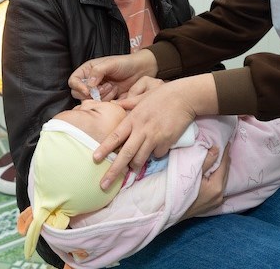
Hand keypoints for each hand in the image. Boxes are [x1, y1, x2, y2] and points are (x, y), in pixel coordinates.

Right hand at [69, 50, 157, 100]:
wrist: (141, 71)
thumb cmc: (125, 63)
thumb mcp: (111, 64)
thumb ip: (98, 71)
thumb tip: (89, 84)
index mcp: (88, 70)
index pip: (74, 81)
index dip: (78, 87)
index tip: (88, 90)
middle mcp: (90, 81)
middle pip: (78, 94)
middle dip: (91, 93)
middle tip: (103, 88)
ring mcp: (98, 91)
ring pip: (91, 101)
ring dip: (102, 96)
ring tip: (113, 87)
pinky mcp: (106, 99)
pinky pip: (102, 105)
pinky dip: (108, 100)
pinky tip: (116, 92)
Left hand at [93, 74, 218, 189]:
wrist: (185, 97)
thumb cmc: (162, 95)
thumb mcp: (142, 97)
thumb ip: (128, 103)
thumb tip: (114, 104)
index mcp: (133, 119)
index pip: (115, 136)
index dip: (104, 148)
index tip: (94, 159)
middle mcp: (141, 130)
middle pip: (125, 154)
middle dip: (113, 171)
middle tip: (104, 184)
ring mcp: (154, 137)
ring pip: (140, 159)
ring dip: (135, 165)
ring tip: (133, 168)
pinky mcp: (167, 142)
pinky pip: (157, 154)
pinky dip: (156, 154)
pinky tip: (158, 147)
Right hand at [182, 143, 230, 219]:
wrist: (168, 210)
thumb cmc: (177, 190)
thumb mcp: (191, 173)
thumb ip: (206, 161)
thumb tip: (217, 148)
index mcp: (216, 187)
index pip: (224, 164)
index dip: (225, 152)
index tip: (226, 140)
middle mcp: (219, 195)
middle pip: (225, 172)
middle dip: (224, 159)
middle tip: (224, 146)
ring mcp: (216, 201)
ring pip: (223, 180)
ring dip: (221, 168)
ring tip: (220, 156)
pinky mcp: (212, 204)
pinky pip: (219, 187)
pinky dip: (218, 177)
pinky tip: (214, 171)